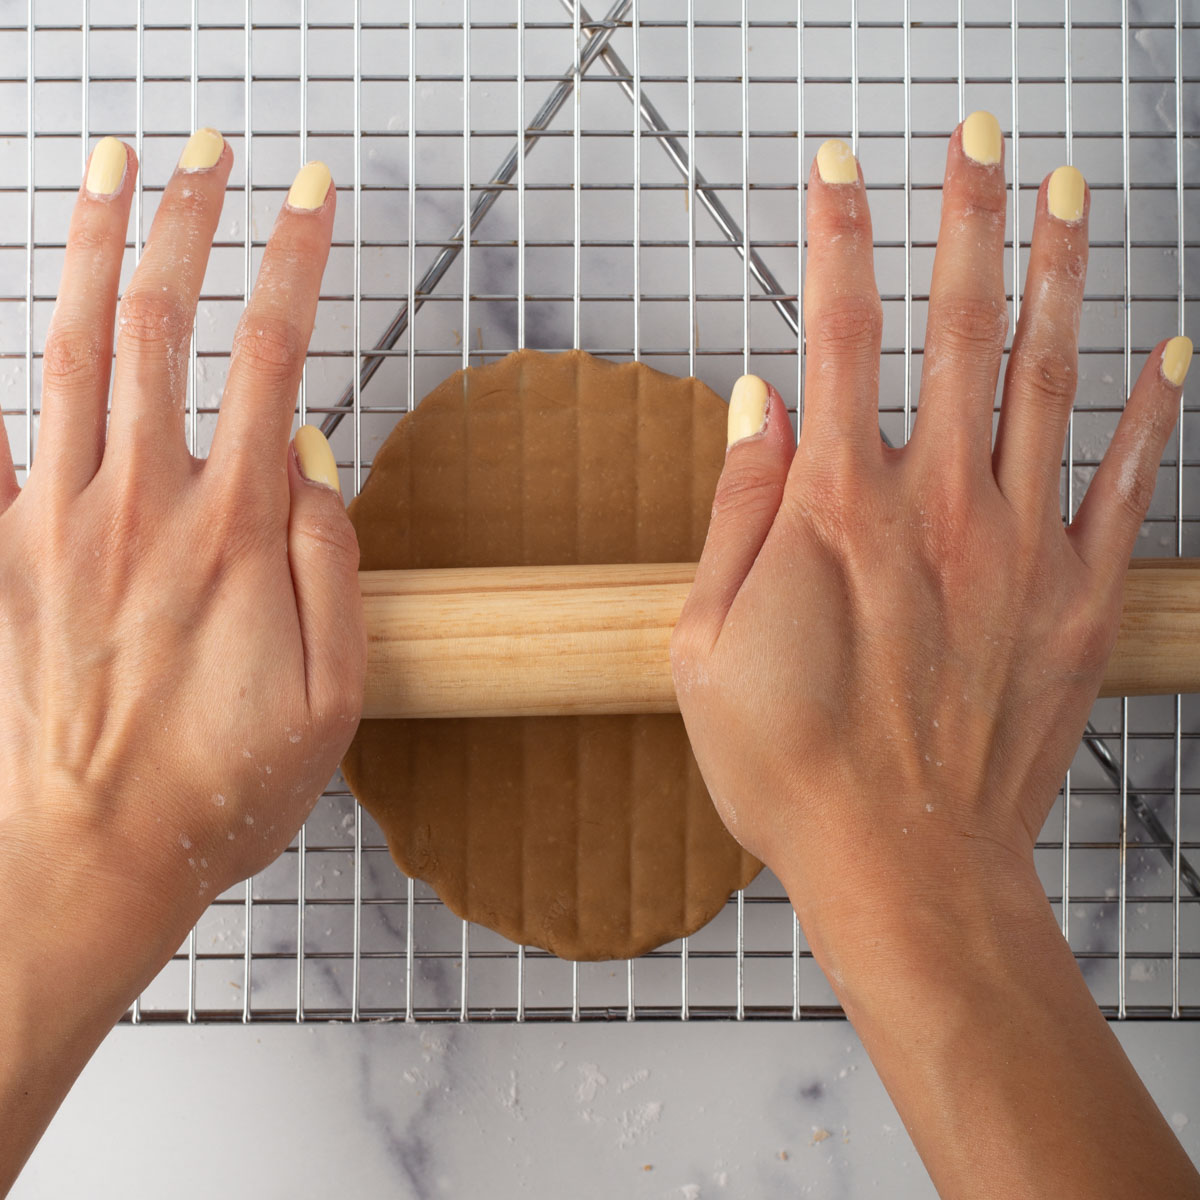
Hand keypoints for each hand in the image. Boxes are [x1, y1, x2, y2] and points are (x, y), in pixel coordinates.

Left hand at [0, 131, 363, 1188]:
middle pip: (160, 323)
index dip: (296, 261)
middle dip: (188, 221)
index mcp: (233, 533)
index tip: (313, 196)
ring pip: (68, 350)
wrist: (94, 859)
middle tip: (210, 154)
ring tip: (107, 171)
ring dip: (89, 247)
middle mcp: (140, 504)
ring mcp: (56, 522)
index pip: (273, 355)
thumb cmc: (222, 787)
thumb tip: (315, 459)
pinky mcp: (2, 555)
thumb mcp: (334, 695)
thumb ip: (331, 564)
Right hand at [671, 117, 1198, 1197]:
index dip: (838, 241)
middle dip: (967, 222)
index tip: (839, 167)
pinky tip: (1170, 350)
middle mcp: (938, 511)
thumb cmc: (789, 766)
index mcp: (839, 515)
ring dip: (1059, 279)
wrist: (903, 867)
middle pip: (960, 333)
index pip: (838, 339)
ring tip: (1068, 196)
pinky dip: (1151, 413)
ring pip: (1051, 383)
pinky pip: (1126, 487)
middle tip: (978, 138)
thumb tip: (759, 403)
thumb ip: (738, 511)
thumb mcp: (705, 644)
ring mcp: (1019, 552)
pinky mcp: (1077, 603)